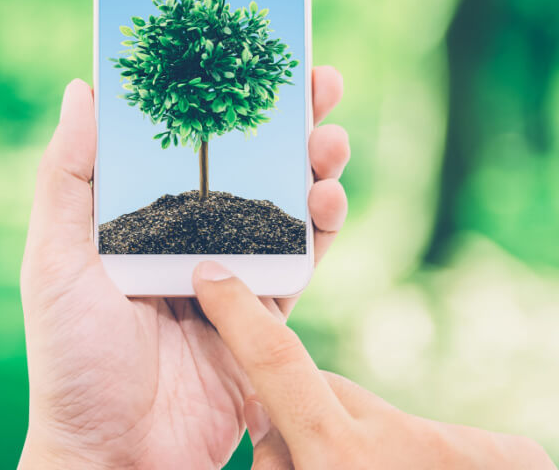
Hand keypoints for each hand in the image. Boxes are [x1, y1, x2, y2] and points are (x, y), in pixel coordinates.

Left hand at [19, 67, 350, 469]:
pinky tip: (330, 200)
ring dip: (311, 166)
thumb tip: (82, 88)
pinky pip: (301, 262)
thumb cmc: (71, 356)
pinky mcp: (262, 315)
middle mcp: (180, 235)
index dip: (214, 97)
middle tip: (316, 80)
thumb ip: (68, 176)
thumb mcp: (54, 258)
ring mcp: (225, 272)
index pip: (179, 140)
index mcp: (131, 215)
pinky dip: (322, 229)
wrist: (115, 453)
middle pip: (240, 163)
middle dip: (280, 121)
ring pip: (280, 204)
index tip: (245, 52)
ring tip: (329, 138)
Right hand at [192, 263, 554, 468]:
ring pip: (380, 423)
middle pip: (326, 395)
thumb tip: (269, 436)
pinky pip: (443, 443)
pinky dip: (433, 462)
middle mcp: (393, 443)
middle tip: (313, 464)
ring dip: (366, 451)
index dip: (239, 313)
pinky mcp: (510, 455)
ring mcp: (453, 446)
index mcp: (339, 460)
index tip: (215, 274)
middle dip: (305, 423)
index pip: (276, 362)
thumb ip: (283, 462)